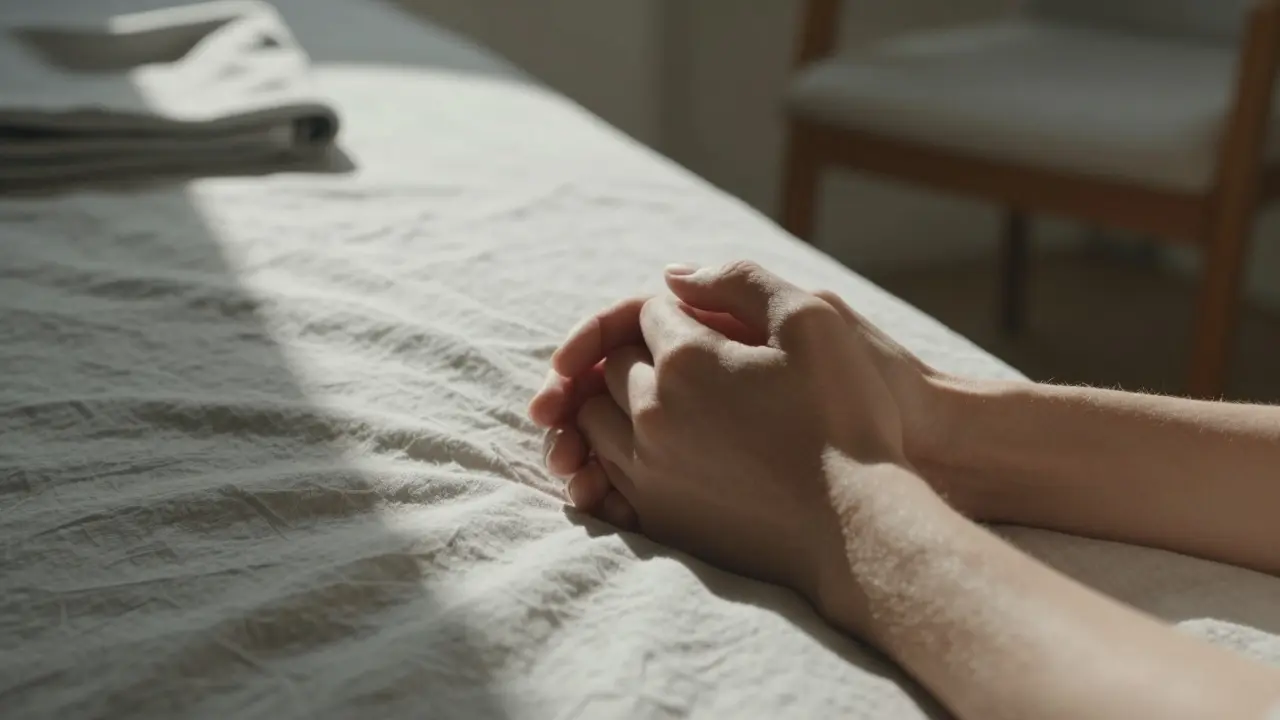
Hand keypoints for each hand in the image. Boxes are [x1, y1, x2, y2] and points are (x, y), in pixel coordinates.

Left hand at [537, 261, 945, 628]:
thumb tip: (674, 276)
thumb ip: (738, 281)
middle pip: (615, 366)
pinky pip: (608, 476)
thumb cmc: (844, 416)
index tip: (714, 328)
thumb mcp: (811, 319)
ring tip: (670, 405)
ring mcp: (648, 470)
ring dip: (621, 403)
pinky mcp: (657, 516)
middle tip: (693, 364)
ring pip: (598, 420)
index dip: (679, 312)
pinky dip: (620, 454)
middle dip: (643, 354)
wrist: (858, 524)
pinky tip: (660, 451)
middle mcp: (652, 413)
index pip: (649, 315)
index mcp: (685, 359)